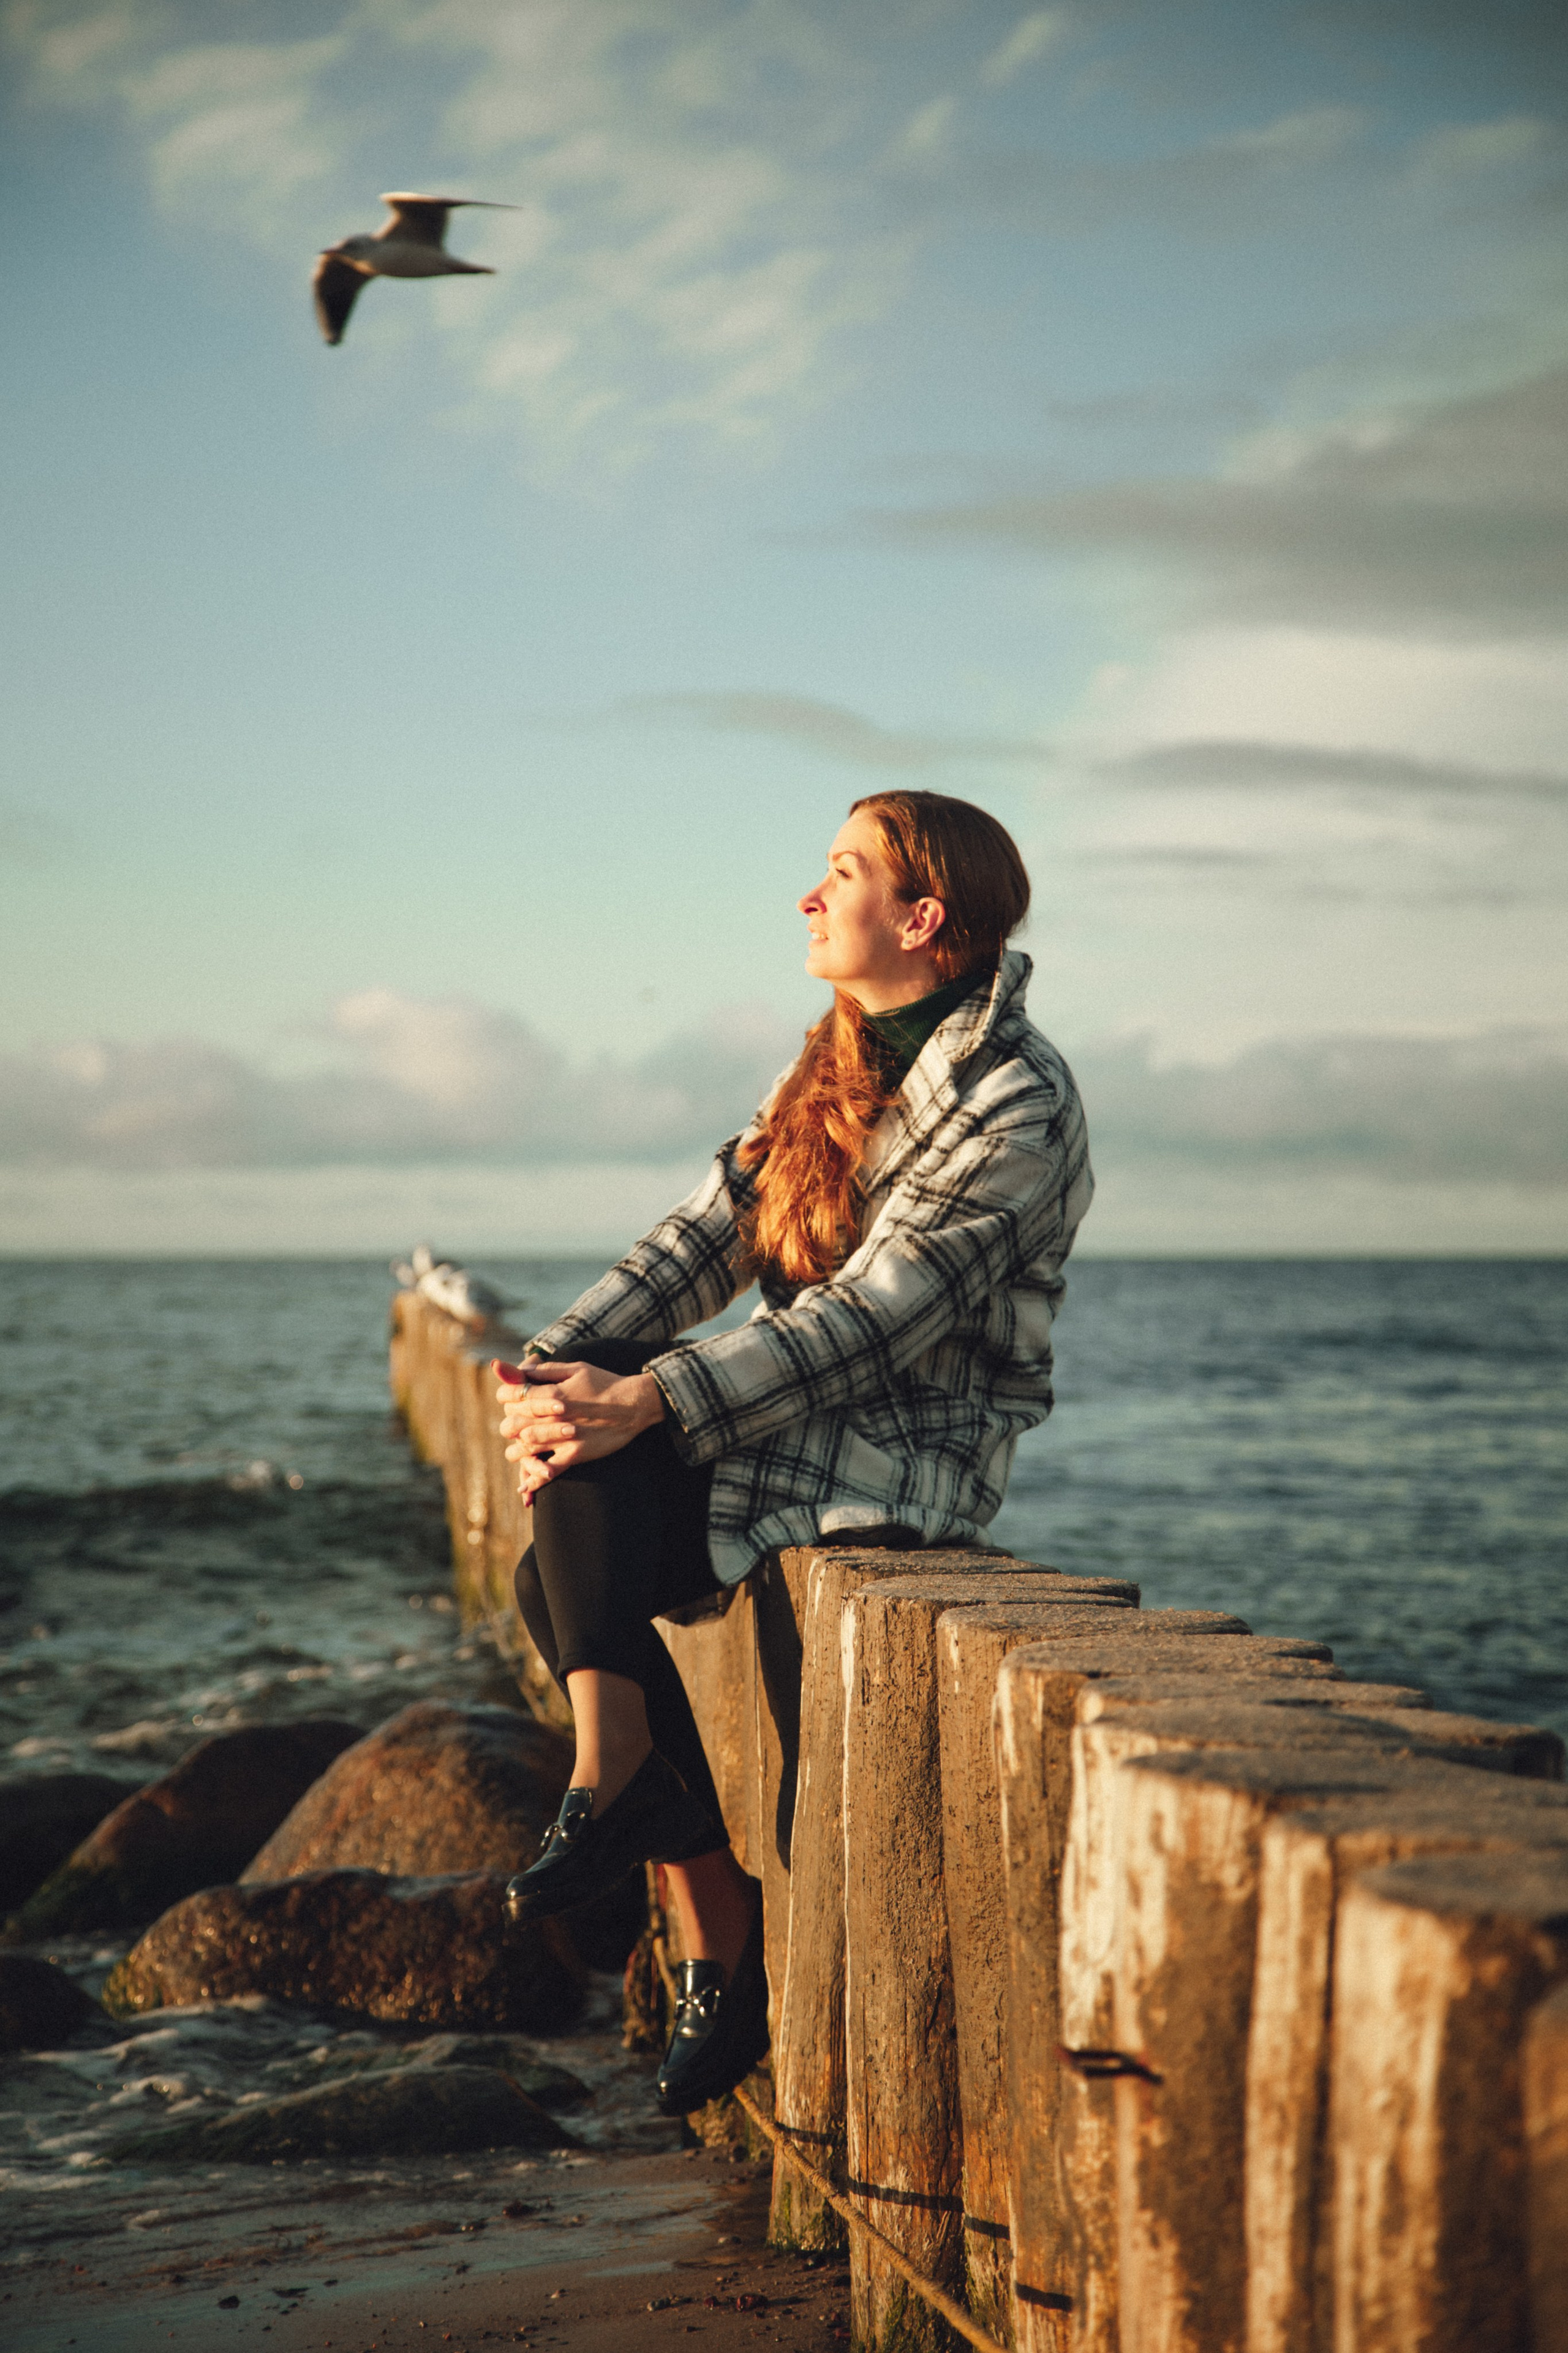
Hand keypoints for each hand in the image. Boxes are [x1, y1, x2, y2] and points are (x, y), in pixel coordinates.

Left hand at [493, 1359, 665, 1499]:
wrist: (634, 1404)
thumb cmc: (604, 1383)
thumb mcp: (575, 1368)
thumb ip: (545, 1369)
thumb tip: (522, 1367)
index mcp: (550, 1393)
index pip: (511, 1395)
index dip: (505, 1396)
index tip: (508, 1399)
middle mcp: (552, 1417)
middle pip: (511, 1424)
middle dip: (508, 1423)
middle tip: (513, 1424)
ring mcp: (563, 1438)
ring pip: (524, 1448)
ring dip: (516, 1451)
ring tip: (518, 1450)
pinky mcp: (575, 1455)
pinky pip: (548, 1471)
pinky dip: (534, 1480)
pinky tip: (525, 1487)